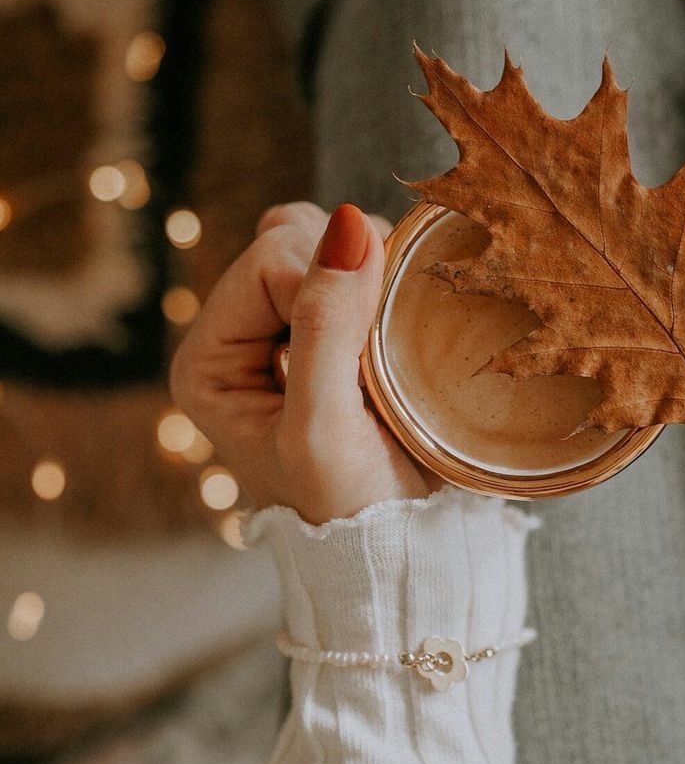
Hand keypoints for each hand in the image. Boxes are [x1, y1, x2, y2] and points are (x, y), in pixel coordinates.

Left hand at [170, 201, 433, 524]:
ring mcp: (286, 330)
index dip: (323, 287)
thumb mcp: (324, 428)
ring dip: (368, 274)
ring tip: (387, 342)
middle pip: (287, 240)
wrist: (396, 540)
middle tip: (376, 344)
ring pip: (324, 243)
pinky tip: (396, 328)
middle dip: (344, 275)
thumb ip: (326, 329)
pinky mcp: (330, 331)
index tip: (362, 352)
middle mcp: (239, 338)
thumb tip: (348, 223)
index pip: (266, 264)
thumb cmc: (352, 504)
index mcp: (209, 363)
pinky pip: (357, 267)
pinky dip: (384, 280)